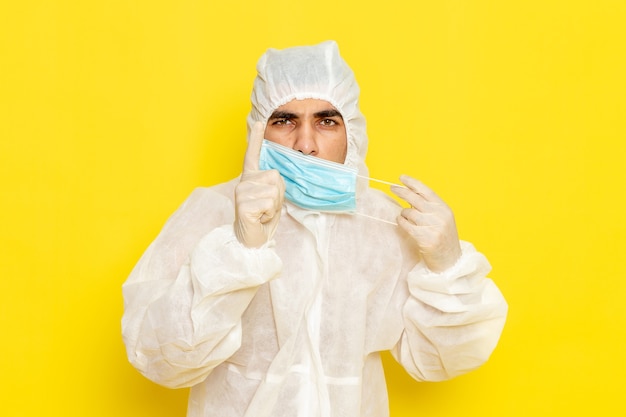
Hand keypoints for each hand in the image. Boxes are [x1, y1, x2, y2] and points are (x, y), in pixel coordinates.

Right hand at [233, 122, 284, 247]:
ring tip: (263, 213)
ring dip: (274, 206)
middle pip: (276, 177)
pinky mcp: (243, 205)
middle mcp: (244, 182)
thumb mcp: (272, 198)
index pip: (252, 154)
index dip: (256, 138)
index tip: (259, 122)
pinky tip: (259, 218)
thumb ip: (273, 184)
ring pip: (274, 191)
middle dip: (279, 195)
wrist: (252, 241)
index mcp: (250, 178)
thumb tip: (276, 177)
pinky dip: (270, 214)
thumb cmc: (263, 219)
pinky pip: (269, 203)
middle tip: (267, 208)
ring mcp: (241, 192)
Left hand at [391, 175, 461, 272]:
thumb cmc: (443, 238)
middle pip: (415, 198)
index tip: (401, 178)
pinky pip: (406, 225)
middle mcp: (439, 215)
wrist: (450, 261)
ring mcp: (433, 227)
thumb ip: (429, 207)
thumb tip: (409, 194)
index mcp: (444, 208)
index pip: (426, 191)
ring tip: (405, 217)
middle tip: (392, 188)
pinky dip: (401, 222)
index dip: (412, 183)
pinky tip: (401, 222)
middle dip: (401, 191)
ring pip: (408, 212)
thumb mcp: (442, 219)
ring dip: (403, 213)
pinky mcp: (424, 238)